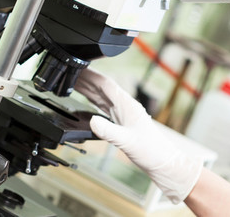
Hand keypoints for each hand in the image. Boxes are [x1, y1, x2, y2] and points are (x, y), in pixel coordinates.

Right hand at [74, 67, 203, 203]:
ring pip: (101, 96)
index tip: (79, 69)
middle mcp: (124, 106)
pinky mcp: (121, 121)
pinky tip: (86, 100)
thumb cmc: (150, 150)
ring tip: (73, 82)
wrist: (161, 161)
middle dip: (86, 79)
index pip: (107, 85)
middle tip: (69, 73)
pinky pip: (103, 106)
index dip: (91, 76)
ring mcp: (123, 113)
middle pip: (102, 88)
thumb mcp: (127, 141)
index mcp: (127, 105)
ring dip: (87, 88)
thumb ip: (109, 131)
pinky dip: (92, 100)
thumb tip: (92, 121)